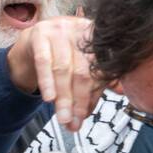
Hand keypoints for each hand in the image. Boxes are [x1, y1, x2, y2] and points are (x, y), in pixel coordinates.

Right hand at [5, 16, 97, 131]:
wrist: (32, 41)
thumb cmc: (61, 54)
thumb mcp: (81, 62)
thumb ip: (98, 77)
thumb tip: (120, 92)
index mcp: (96, 36)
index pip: (99, 69)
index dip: (93, 95)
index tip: (85, 116)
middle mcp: (80, 29)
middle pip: (82, 71)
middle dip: (78, 101)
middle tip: (74, 122)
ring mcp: (59, 30)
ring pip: (63, 69)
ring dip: (63, 98)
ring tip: (63, 118)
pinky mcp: (39, 34)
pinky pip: (44, 62)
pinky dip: (47, 82)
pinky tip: (49, 98)